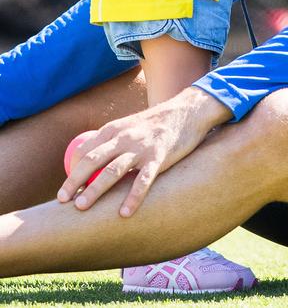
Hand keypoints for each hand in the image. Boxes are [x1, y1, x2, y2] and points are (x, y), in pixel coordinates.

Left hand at [57, 86, 228, 216]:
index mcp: (114, 129)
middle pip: (92, 160)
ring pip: (113, 170)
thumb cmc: (156, 125)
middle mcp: (124, 137)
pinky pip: (143, 179)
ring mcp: (141, 147)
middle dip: (75, 181)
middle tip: (63, 202)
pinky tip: (124, 213)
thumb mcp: (130, 126)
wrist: (187, 112)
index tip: (66, 189)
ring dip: (95, 189)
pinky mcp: (159, 156)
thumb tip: (92, 165)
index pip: (84, 150)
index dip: (72, 170)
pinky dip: (133, 197)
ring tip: (82, 207)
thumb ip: (112, 142)